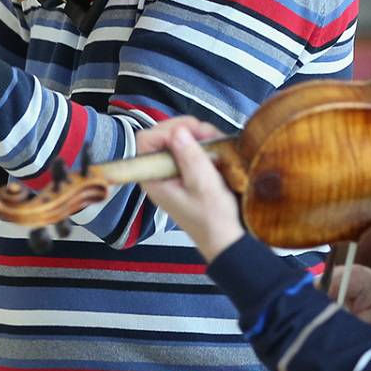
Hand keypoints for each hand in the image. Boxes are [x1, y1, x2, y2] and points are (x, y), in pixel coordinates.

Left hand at [136, 118, 244, 260]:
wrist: (224, 239)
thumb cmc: (212, 218)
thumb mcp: (203, 184)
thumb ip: (189, 156)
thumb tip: (178, 131)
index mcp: (154, 178)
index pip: (146, 140)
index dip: (167, 130)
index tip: (191, 132)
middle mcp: (159, 174)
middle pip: (162, 137)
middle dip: (186, 130)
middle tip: (208, 135)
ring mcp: (171, 173)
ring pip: (177, 141)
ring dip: (198, 137)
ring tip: (216, 144)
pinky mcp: (184, 174)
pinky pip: (188, 151)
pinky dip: (203, 146)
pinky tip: (217, 153)